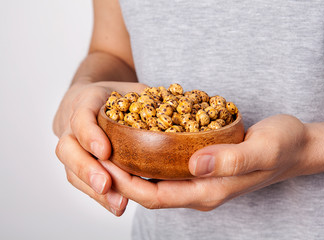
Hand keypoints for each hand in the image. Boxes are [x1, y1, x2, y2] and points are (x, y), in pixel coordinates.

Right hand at [53, 81, 146, 215]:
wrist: (93, 102)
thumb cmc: (117, 95)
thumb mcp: (135, 88)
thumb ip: (151, 97)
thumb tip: (183, 107)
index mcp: (87, 101)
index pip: (81, 117)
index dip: (90, 134)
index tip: (105, 151)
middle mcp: (72, 125)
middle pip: (67, 148)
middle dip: (86, 168)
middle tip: (105, 184)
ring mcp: (72, 146)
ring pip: (71, 170)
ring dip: (93, 190)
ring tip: (118, 204)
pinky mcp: (77, 164)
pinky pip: (82, 183)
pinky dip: (99, 197)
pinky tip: (117, 205)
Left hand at [100, 114, 310, 210]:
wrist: (297, 147)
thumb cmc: (283, 146)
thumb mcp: (263, 149)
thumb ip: (230, 159)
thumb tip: (194, 164)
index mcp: (209, 192)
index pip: (155, 196)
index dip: (126, 183)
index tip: (104, 163)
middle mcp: (201, 191)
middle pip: (149, 191)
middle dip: (121, 177)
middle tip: (99, 153)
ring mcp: (201, 181)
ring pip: (156, 181)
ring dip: (133, 168)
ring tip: (112, 147)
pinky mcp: (203, 168)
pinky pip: (168, 169)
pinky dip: (150, 159)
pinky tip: (142, 141)